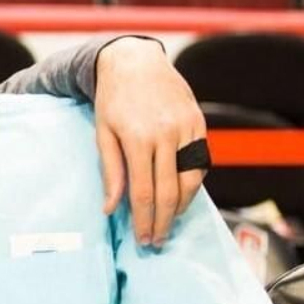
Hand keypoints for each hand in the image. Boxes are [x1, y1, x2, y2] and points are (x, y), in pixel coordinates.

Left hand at [93, 36, 206, 246]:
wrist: (136, 62)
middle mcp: (166, 135)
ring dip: (180, 207)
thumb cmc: (114, 99)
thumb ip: (110, 171)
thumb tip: (110, 208)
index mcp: (138, 138)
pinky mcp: (199, 124)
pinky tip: (180, 196)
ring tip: (167, 222)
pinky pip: (200, 163)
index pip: (144, 192)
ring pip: (190, 181)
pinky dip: (192, 184)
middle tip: (155, 241)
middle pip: (169, 192)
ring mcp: (187, 129)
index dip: (144, 220)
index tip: (142, 238)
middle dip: (162, 222)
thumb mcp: (103, 132)